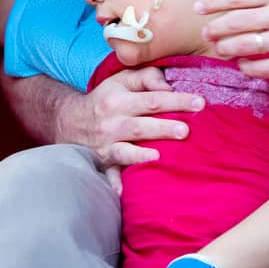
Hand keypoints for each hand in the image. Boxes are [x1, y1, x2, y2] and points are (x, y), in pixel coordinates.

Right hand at [60, 66, 204, 171]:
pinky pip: (107, 174)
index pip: (152, 99)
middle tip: (186, 131)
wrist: (69, 121)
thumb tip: (169, 86)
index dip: (176, 100)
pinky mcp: (101, 163)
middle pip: (140, 126)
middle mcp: (111, 123)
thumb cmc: (106, 99)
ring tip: (161, 155)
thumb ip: (147, 76)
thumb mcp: (122, 79)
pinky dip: (113, 183)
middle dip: (163, 128)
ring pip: (125, 150)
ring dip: (141, 154)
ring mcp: (105, 145)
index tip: (199, 103)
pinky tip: (122, 191)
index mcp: (118, 100)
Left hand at [196, 0, 268, 80]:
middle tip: (205, 34)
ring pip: (242, 46)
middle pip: (234, 22)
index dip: (214, 4)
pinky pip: (259, 68)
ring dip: (226, 49)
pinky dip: (246, 66)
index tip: (198, 9)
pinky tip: (245, 64)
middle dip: (214, 29)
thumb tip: (236, 3)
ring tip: (222, 49)